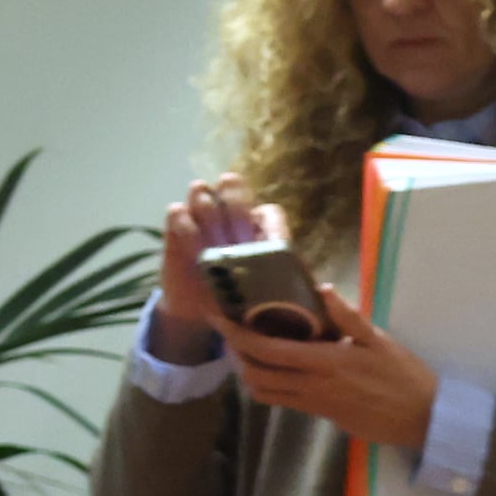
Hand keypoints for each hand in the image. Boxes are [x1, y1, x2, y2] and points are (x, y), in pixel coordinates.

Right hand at [149, 176, 274, 359]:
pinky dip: (183, 223)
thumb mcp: (261, 295)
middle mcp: (228, 216)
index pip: (268, 213)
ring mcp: (200, 218)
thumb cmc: (234, 301)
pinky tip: (188, 243)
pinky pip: (176, 212)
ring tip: (210, 231)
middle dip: (234, 201)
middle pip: (232, 187)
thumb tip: (320, 290)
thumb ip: (282, 286)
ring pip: (202, 191)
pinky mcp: (175, 229)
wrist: (196, 309)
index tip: (272, 246)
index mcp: (257, 230)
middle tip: (235, 229)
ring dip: (206, 205)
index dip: (271, 226)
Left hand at [225, 274, 441, 453]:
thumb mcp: (380, 340)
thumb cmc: (404, 376)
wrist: (423, 419)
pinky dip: (267, 384)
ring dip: (248, 371)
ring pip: (263, 393)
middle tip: (229, 331)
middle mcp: (311, 386)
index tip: (218, 318)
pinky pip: (282, 401)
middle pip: (255, 374)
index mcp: (324, 362)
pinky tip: (275, 367)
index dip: (236, 335)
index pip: (266, 350)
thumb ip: (348, 316)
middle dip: (235, 353)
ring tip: (247, 348)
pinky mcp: (320, 415)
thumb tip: (322, 289)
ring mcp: (313, 404)